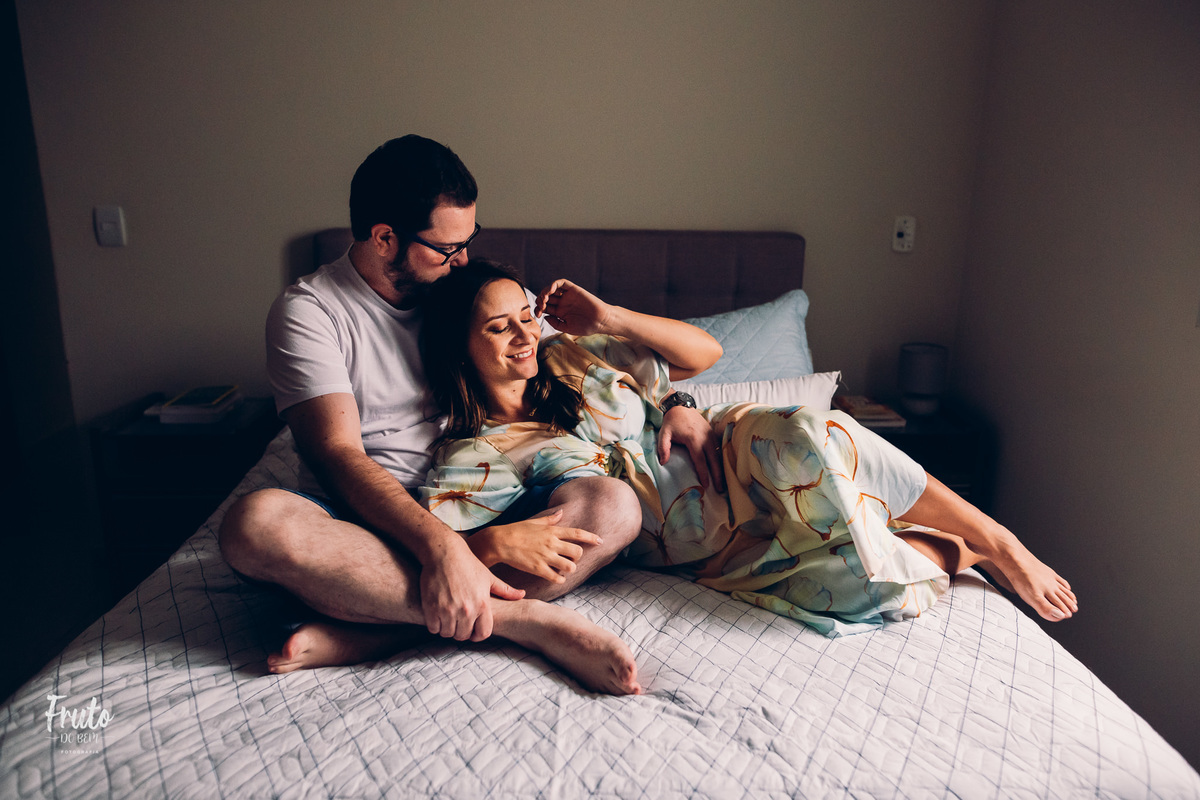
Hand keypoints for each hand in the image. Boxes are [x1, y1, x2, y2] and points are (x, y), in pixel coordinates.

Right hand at [420, 535, 524, 641]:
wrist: (444, 553)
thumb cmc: (468, 564)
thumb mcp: (489, 577)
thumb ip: (505, 590)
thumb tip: (522, 595)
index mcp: (482, 604)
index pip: (483, 634)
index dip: (478, 634)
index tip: (472, 630)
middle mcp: (466, 610)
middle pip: (463, 636)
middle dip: (461, 631)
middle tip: (458, 622)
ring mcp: (448, 610)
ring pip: (447, 633)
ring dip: (447, 628)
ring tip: (447, 617)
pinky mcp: (431, 608)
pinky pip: (433, 628)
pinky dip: (434, 624)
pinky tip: (437, 614)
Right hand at [470, 509, 603, 583]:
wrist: (500, 542)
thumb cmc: (516, 530)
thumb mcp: (534, 521)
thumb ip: (550, 519)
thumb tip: (561, 512)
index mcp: (552, 531)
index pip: (577, 533)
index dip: (591, 537)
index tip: (600, 541)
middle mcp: (552, 543)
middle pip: (577, 552)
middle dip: (577, 557)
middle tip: (571, 559)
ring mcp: (546, 557)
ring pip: (570, 567)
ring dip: (569, 569)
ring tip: (562, 569)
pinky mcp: (538, 569)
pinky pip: (557, 578)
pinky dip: (560, 579)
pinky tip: (556, 577)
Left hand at [535, 279, 612, 335]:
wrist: (600, 321)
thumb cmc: (586, 327)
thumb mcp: (567, 328)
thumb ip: (555, 323)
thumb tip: (545, 317)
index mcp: (560, 312)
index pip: (544, 308)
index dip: (538, 309)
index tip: (538, 315)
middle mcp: (562, 303)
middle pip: (545, 297)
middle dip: (540, 301)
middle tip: (542, 307)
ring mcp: (567, 295)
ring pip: (551, 289)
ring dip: (544, 292)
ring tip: (545, 299)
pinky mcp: (573, 289)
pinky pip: (561, 283)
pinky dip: (554, 284)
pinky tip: (551, 291)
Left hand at [656, 405, 724, 492]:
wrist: (680, 405)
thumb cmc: (671, 422)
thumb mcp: (663, 434)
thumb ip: (663, 448)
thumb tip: (663, 463)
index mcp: (693, 439)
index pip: (700, 460)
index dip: (704, 473)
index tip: (706, 485)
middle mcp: (705, 438)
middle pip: (714, 460)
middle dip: (717, 475)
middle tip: (720, 489)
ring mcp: (710, 435)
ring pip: (718, 455)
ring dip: (721, 468)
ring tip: (722, 482)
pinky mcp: (712, 433)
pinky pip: (718, 449)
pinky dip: (720, 459)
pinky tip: (721, 469)